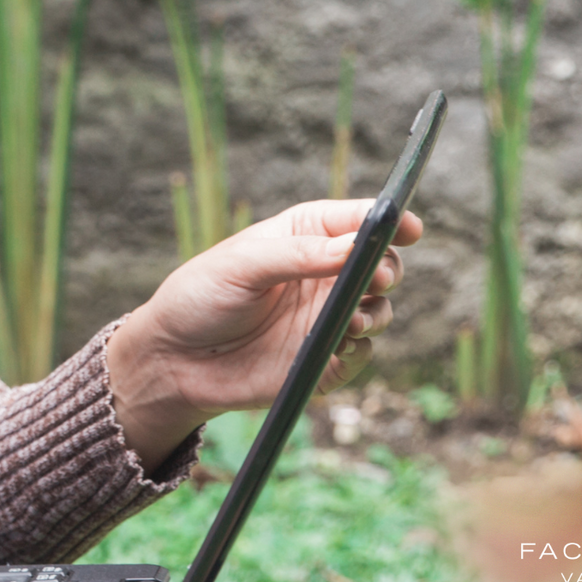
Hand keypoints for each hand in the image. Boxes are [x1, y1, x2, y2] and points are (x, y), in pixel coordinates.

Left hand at [105, 200, 421, 469]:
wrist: (172, 361)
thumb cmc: (199, 297)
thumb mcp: (241, 265)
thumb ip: (298, 255)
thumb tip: (355, 247)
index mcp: (304, 236)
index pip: (358, 220)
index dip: (388, 220)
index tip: (408, 227)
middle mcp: (323, 275)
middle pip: (382, 265)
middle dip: (388, 269)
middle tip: (378, 278)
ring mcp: (326, 317)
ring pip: (380, 310)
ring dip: (377, 312)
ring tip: (353, 320)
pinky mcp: (324, 360)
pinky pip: (361, 354)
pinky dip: (360, 350)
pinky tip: (339, 347)